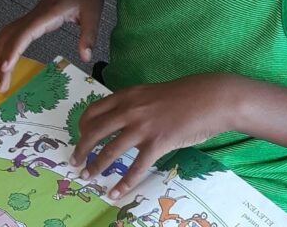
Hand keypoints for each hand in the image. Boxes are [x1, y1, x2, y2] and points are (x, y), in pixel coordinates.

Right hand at [0, 0, 105, 92]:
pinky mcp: (35, 16)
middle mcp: (35, 15)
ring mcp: (32, 15)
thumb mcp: (93, 13)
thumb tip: (85, 57)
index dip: (13, 51)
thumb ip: (88, 35)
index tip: (5, 68)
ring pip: (7, 34)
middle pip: (10, 38)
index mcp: (46, 15)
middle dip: (1, 61)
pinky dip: (1, 42)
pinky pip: (12, 30)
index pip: (24, 34)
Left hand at [70, 74, 239, 198]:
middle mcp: (130, 110)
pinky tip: (115, 193)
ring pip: (111, 151)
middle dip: (81, 149)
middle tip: (74, 161)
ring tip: (87, 177)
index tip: (79, 136)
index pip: (94, 110)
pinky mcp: (158, 144)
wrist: (211, 98)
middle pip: (95, 131)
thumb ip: (135, 105)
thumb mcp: (152, 93)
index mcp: (128, 95)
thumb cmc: (186, 95)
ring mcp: (143, 127)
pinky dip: (124, 183)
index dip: (82, 126)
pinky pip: (136, 167)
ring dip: (96, 166)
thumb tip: (123, 121)